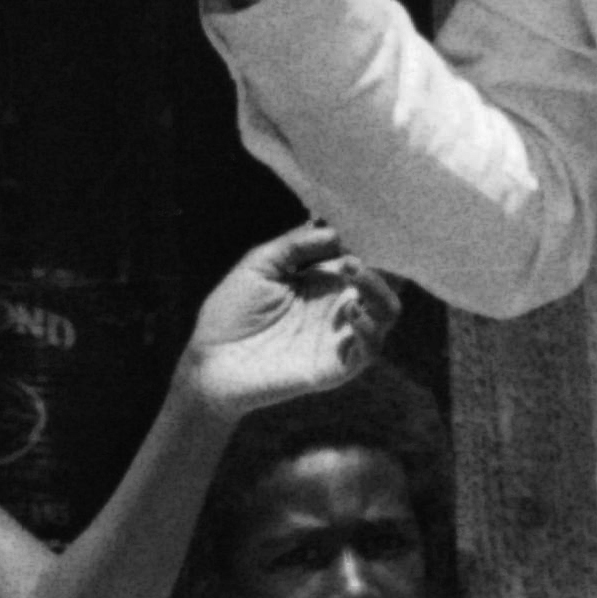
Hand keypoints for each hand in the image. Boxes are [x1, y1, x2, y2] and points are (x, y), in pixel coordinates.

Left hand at [169, 228, 385, 417]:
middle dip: (377, 266)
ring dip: (379, 291)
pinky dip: (370, 330)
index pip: (359, 260)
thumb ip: (294, 246)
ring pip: (385, 314)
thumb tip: (334, 233)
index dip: (365, 245)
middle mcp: (335, 308)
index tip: (360, 230)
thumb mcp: (259, 265)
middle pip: (380, 285)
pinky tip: (351, 312)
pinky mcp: (336, 367)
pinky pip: (369, 351)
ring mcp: (338, 337)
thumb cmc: (230, 313)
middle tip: (353, 259)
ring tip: (355, 274)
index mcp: (320, 283)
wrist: (211, 361)